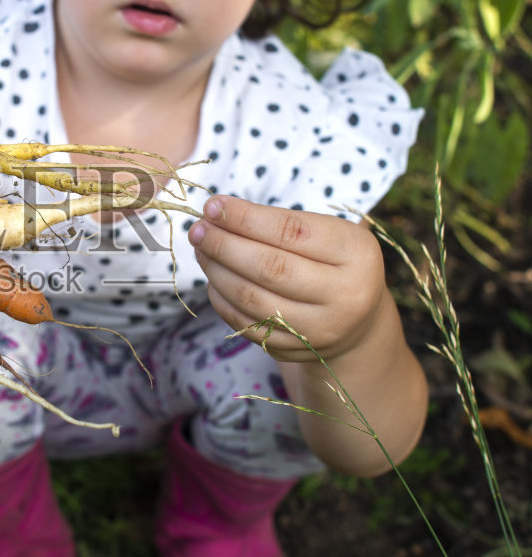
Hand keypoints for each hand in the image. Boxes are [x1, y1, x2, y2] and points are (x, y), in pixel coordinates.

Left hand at [187, 196, 389, 365]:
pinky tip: (213, 278)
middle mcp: (344, 295)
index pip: (291, 232)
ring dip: (217, 271)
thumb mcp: (328, 233)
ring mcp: (320, 329)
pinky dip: (222, 299)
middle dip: (224, 245)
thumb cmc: (335, 262)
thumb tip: (217, 212)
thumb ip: (280, 221)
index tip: (212, 206)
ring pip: (252, 299)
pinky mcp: (296, 350)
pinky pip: (246, 324)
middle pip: (269, 268)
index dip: (245, 218)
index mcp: (356, 253)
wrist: (359, 321)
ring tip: (201, 250)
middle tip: (197, 230)